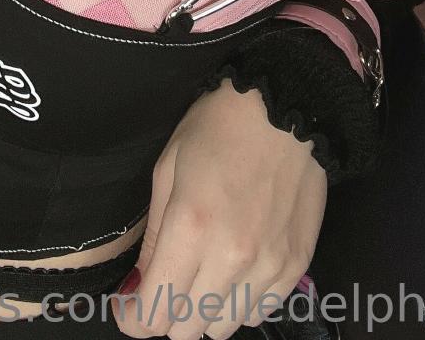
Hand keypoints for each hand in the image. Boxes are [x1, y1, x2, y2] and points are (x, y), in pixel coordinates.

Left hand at [109, 78, 326, 338]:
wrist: (284, 107)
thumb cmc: (216, 127)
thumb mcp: (167, 168)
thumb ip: (155, 235)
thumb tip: (139, 286)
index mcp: (191, 229)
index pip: (155, 311)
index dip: (133, 318)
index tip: (127, 306)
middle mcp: (232, 258)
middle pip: (186, 329)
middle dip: (165, 313)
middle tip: (162, 283)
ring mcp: (269, 266)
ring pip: (223, 328)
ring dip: (203, 312)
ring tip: (199, 276)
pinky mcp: (296, 265)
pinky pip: (260, 312)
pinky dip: (239, 303)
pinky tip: (232, 272)